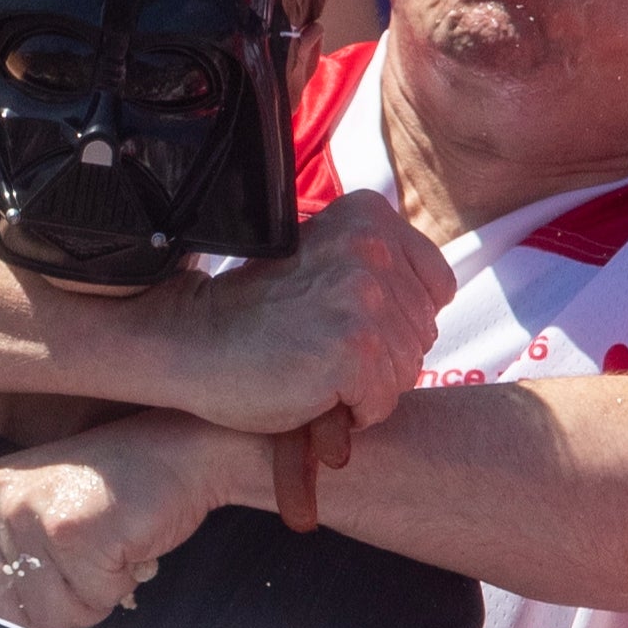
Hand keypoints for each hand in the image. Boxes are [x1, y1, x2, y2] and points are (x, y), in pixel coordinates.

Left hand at [0, 410, 232, 627]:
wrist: (172, 450)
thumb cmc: (103, 495)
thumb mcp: (28, 517)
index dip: (14, 609)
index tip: (49, 577)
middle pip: (6, 616)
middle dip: (55, 606)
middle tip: (84, 559)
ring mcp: (23, 514)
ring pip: (50, 616)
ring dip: (91, 597)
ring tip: (104, 545)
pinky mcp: (69, 531)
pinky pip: (92, 601)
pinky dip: (119, 583)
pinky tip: (123, 540)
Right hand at [175, 192, 451, 432]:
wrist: (189, 340)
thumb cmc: (256, 313)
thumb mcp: (326, 260)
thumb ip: (380, 268)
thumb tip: (438, 306)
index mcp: (369, 215)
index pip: (436, 286)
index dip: (397, 319)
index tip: (347, 324)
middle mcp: (372, 247)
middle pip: (423, 331)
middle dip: (382, 355)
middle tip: (322, 352)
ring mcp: (363, 297)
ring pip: (406, 369)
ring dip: (366, 386)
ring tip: (315, 371)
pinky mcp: (352, 349)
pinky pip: (382, 401)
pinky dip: (354, 413)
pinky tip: (314, 394)